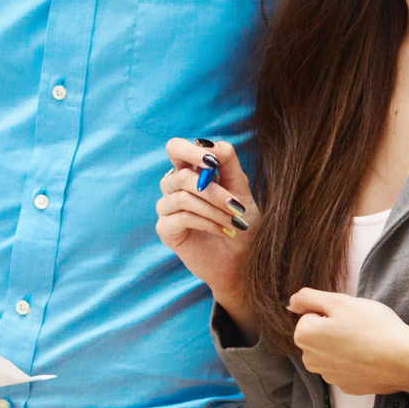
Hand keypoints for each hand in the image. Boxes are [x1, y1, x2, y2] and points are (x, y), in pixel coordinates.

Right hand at [155, 137, 257, 330]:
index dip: (190, 150)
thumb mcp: (242, 191)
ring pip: (182, 196)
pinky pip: (181, 217)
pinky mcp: (165, 229)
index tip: (213, 161)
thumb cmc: (242, 225)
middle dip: (212, 190)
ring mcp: (167, 208)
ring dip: (213, 209)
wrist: (243, 262)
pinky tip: (222, 231)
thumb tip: (215, 145)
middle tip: (236, 205)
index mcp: (190, 172)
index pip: (175, 148)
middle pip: (180, 175)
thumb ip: (229, 166)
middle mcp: (174, 187)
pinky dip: (206, 222)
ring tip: (234, 223)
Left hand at [289, 288, 408, 395]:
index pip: (310, 316)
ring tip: (367, 342)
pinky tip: (372, 358)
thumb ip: (308, 298)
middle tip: (359, 328)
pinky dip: (357, 363)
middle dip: (334, 329)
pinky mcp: (348, 386)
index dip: (330, 313)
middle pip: (319, 336)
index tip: (347, 317)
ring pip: (332, 353)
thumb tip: (289, 302)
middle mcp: (310, 360)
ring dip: (345, 346)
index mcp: (304, 336)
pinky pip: (347, 368)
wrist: (405, 360)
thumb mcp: (339, 301)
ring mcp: (329, 376)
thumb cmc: (373, 327)